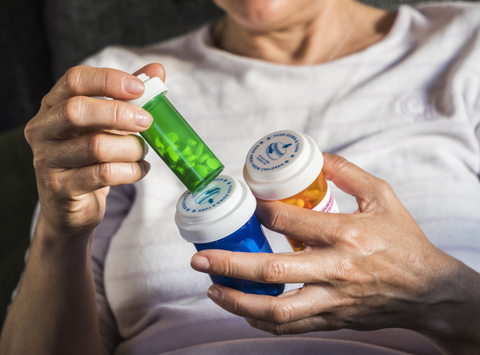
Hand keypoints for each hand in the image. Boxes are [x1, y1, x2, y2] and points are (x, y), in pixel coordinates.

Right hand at [25, 64, 164, 237]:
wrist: (71, 207)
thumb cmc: (91, 159)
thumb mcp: (107, 125)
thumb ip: (128, 97)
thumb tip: (158, 70)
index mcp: (53, 106)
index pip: (74, 79)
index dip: (109, 80)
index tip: (140, 88)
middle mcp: (43, 130)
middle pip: (78, 110)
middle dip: (119, 113)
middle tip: (147, 121)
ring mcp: (47, 160)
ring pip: (96, 146)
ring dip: (130, 148)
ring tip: (142, 151)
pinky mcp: (60, 188)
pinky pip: (103, 175)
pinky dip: (131, 171)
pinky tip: (140, 169)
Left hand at [191, 154, 479, 351]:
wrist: (428, 290)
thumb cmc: (404, 241)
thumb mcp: (382, 196)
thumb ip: (347, 173)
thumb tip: (315, 156)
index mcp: (347, 234)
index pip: (290, 221)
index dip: (260, 210)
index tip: (245, 203)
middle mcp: (336, 269)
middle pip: (273, 270)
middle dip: (229, 265)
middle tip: (200, 258)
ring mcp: (333, 299)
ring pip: (277, 309)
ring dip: (238, 301)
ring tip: (213, 289)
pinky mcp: (333, 318)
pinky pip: (290, 326)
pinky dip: (261, 320)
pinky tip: (243, 308)